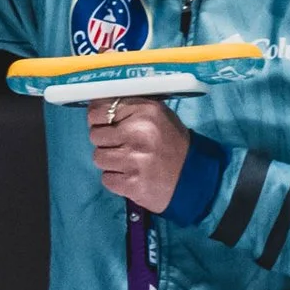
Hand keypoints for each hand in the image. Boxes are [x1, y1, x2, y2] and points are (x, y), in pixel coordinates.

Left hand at [89, 97, 189, 213]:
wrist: (193, 178)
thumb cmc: (171, 143)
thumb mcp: (157, 114)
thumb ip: (129, 107)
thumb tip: (96, 106)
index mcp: (145, 111)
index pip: (98, 110)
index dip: (98, 118)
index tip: (105, 124)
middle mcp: (138, 133)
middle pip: (95, 135)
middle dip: (105, 141)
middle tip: (122, 145)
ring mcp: (134, 160)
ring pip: (98, 157)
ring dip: (110, 161)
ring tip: (129, 160)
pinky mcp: (132, 184)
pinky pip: (106, 178)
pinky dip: (116, 179)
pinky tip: (132, 175)